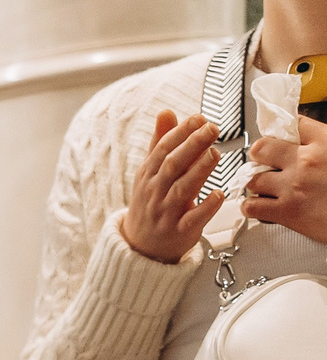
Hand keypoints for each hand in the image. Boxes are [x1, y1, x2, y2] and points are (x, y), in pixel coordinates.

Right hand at [118, 111, 226, 263]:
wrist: (142, 247)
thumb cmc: (151, 204)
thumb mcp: (150, 173)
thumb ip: (160, 143)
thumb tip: (166, 112)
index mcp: (148, 176)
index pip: (162, 150)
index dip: (180, 133)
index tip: (198, 118)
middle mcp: (155, 193)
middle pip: (172, 166)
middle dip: (192, 145)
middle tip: (212, 128)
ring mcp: (166, 213)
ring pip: (181, 189)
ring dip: (199, 171)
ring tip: (215, 154)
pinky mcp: (180, 231)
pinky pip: (193, 219)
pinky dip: (206, 207)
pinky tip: (218, 194)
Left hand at [243, 116, 326, 243]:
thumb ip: (325, 146)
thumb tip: (312, 145)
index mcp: (325, 142)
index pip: (293, 125)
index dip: (285, 132)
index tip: (283, 139)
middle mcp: (306, 161)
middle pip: (262, 148)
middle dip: (261, 155)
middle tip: (266, 162)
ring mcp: (293, 186)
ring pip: (253, 178)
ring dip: (257, 183)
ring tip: (266, 186)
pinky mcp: (286, 211)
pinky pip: (252, 206)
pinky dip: (252, 206)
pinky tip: (262, 205)